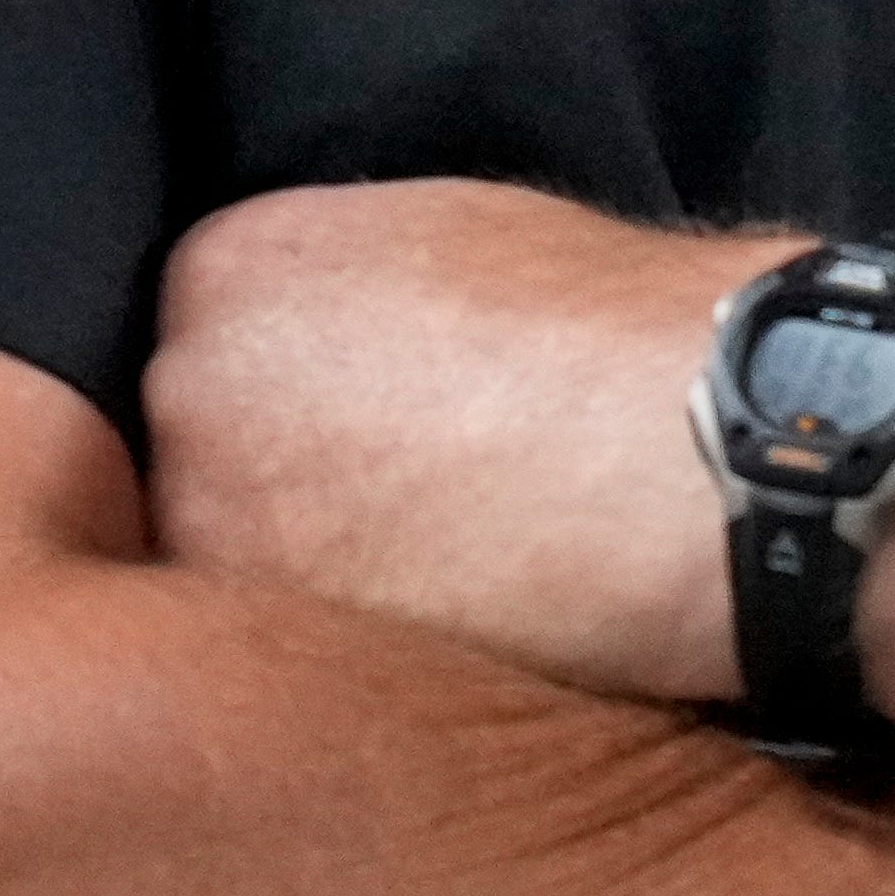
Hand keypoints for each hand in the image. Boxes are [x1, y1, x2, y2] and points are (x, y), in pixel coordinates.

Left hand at [147, 178, 762, 711]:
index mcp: (232, 265)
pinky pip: (292, 660)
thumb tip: (352, 343)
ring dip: (321, 579)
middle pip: (204, 456)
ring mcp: (214, 520)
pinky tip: (467, 620)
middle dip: (293, 485)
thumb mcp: (463, 235)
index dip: (305, 397)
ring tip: (455, 570)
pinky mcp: (273, 643)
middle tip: (419, 502)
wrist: (707, 445)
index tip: (386, 423)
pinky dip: (362, 654)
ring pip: (240, 566)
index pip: (217, 345)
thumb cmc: (626, 329)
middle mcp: (187, 385)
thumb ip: (359, 285)